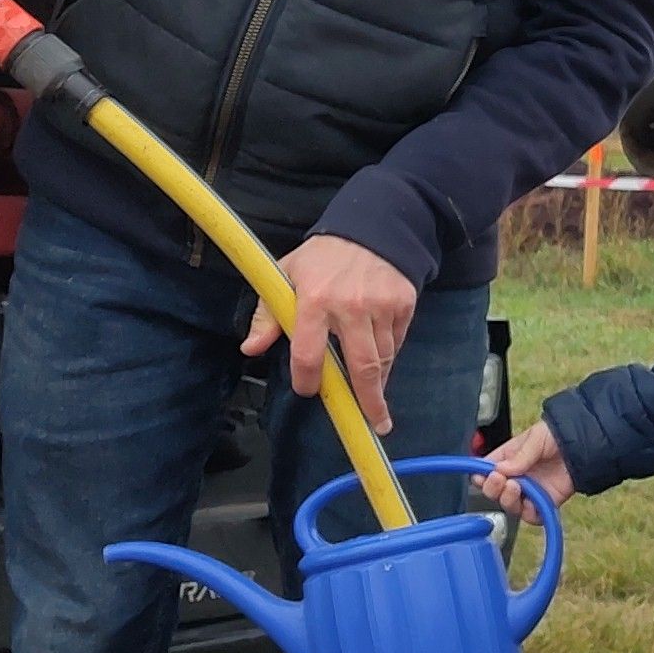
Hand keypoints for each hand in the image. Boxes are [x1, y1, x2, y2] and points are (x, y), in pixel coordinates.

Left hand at [238, 235, 419, 430]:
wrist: (371, 228)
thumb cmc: (322, 258)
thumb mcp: (286, 275)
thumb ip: (267, 314)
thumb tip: (250, 349)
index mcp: (314, 300)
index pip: (309, 353)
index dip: (307, 378)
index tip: (308, 390)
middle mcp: (350, 306)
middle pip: (361, 366)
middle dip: (367, 400)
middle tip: (371, 424)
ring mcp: (381, 306)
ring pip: (383, 357)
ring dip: (377, 381)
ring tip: (375, 399)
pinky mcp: (404, 304)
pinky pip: (397, 341)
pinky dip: (389, 354)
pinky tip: (381, 359)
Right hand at [482, 420, 573, 512]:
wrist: (583, 445)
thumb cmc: (557, 436)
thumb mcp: (535, 438)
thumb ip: (519, 456)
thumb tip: (499, 470)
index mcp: (507, 459)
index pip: (486, 472)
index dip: (481, 477)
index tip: (481, 477)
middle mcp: (516, 477)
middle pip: (494, 492)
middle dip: (493, 488)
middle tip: (500, 480)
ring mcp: (529, 491)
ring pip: (510, 505)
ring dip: (508, 499)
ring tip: (515, 486)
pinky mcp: (544, 502)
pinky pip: (532, 516)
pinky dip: (528, 513)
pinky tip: (530, 503)